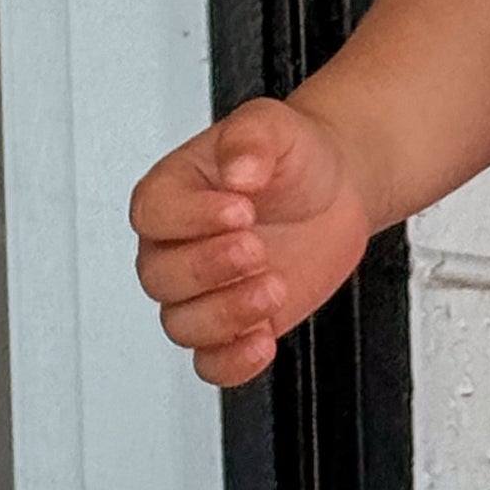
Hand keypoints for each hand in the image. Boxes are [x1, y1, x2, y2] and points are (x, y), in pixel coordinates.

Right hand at [130, 95, 373, 386]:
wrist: (335, 189)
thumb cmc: (292, 156)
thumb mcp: (274, 125)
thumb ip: (250, 139)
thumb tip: (237, 170)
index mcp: (174, 193)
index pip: (153, 216)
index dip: (192, 220)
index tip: (240, 210)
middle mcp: (178, 246)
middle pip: (161, 277)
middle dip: (211, 268)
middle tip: (258, 248)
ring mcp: (204, 290)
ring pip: (182, 325)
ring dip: (228, 314)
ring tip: (274, 286)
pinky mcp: (233, 324)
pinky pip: (210, 363)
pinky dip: (232, 361)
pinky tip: (263, 340)